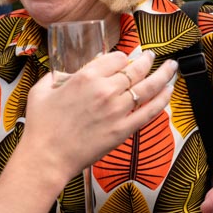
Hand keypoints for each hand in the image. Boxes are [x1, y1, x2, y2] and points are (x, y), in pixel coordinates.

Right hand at [22, 51, 176, 181]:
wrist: (47, 157)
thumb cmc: (41, 126)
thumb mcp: (41, 90)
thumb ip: (57, 75)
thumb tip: (67, 71)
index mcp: (86, 76)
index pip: (116, 58)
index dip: (122, 57)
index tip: (123, 60)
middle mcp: (105, 90)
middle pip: (136, 69)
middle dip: (147, 59)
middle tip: (151, 56)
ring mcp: (117, 110)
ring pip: (148, 87)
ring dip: (163, 74)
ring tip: (171, 67)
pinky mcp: (123, 130)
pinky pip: (150, 111)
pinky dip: (162, 100)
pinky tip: (169, 91)